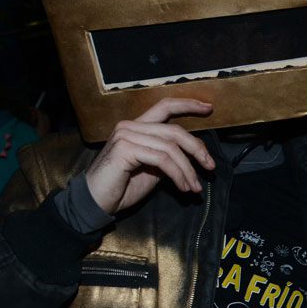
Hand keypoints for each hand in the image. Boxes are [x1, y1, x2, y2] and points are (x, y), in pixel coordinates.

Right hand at [84, 98, 214, 214]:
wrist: (96, 203)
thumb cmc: (122, 187)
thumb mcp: (152, 169)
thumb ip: (168, 156)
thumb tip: (194, 153)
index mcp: (136, 126)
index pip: (164, 106)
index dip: (187, 104)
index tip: (208, 107)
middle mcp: (130, 126)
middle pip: (174, 130)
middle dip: (197, 148)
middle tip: (210, 166)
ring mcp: (126, 135)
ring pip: (171, 147)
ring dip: (188, 169)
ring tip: (194, 186)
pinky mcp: (125, 149)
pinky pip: (162, 159)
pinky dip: (177, 174)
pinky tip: (183, 187)